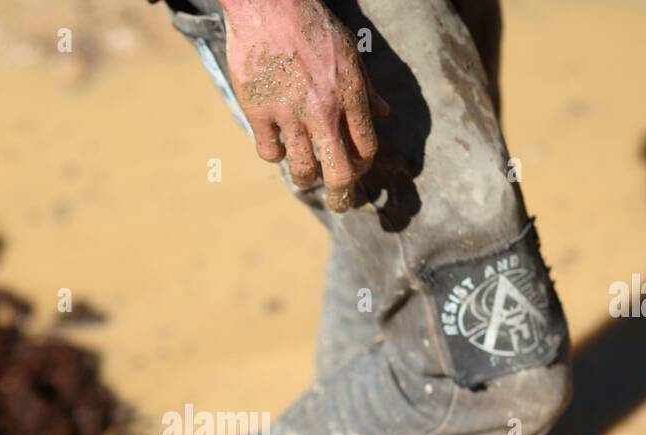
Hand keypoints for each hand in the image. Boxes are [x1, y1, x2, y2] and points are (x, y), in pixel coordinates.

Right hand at [220, 0, 389, 211]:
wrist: (269, 5)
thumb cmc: (311, 25)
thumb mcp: (349, 52)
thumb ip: (367, 88)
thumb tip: (385, 114)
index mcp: (350, 93)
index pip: (366, 147)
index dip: (364, 165)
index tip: (358, 168)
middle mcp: (323, 109)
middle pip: (340, 172)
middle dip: (343, 196)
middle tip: (340, 204)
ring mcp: (290, 114)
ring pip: (303, 169)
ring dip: (306, 179)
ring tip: (305, 177)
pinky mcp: (259, 112)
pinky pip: (270, 152)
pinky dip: (275, 154)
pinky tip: (277, 146)